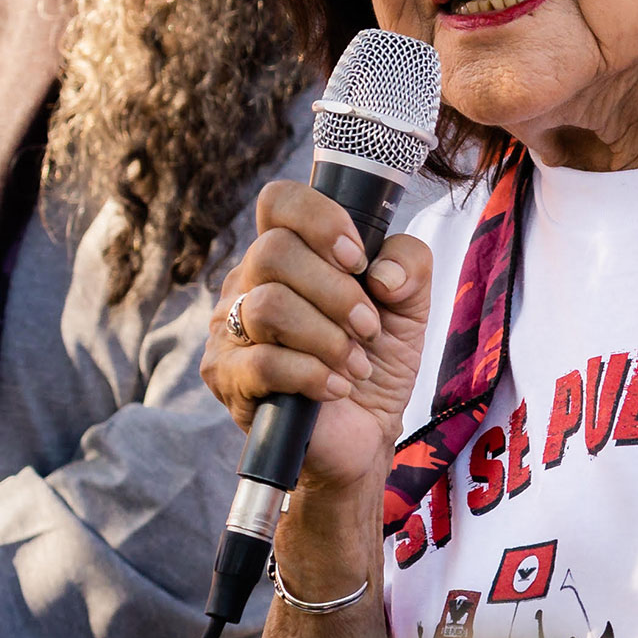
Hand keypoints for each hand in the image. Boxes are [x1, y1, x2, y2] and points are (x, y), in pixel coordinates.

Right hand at [199, 178, 433, 495]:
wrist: (362, 436)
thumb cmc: (376, 361)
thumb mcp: (410, 306)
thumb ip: (410, 264)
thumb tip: (382, 270)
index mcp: (289, 254)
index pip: (280, 201)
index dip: (321, 220)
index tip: (359, 259)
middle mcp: (249, 283)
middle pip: (273, 252)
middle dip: (336, 292)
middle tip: (368, 327)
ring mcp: (230, 330)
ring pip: (268, 306)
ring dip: (327, 336)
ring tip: (356, 364)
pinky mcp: (227, 378)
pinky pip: (263, 362)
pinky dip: (313, 374)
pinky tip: (336, 387)